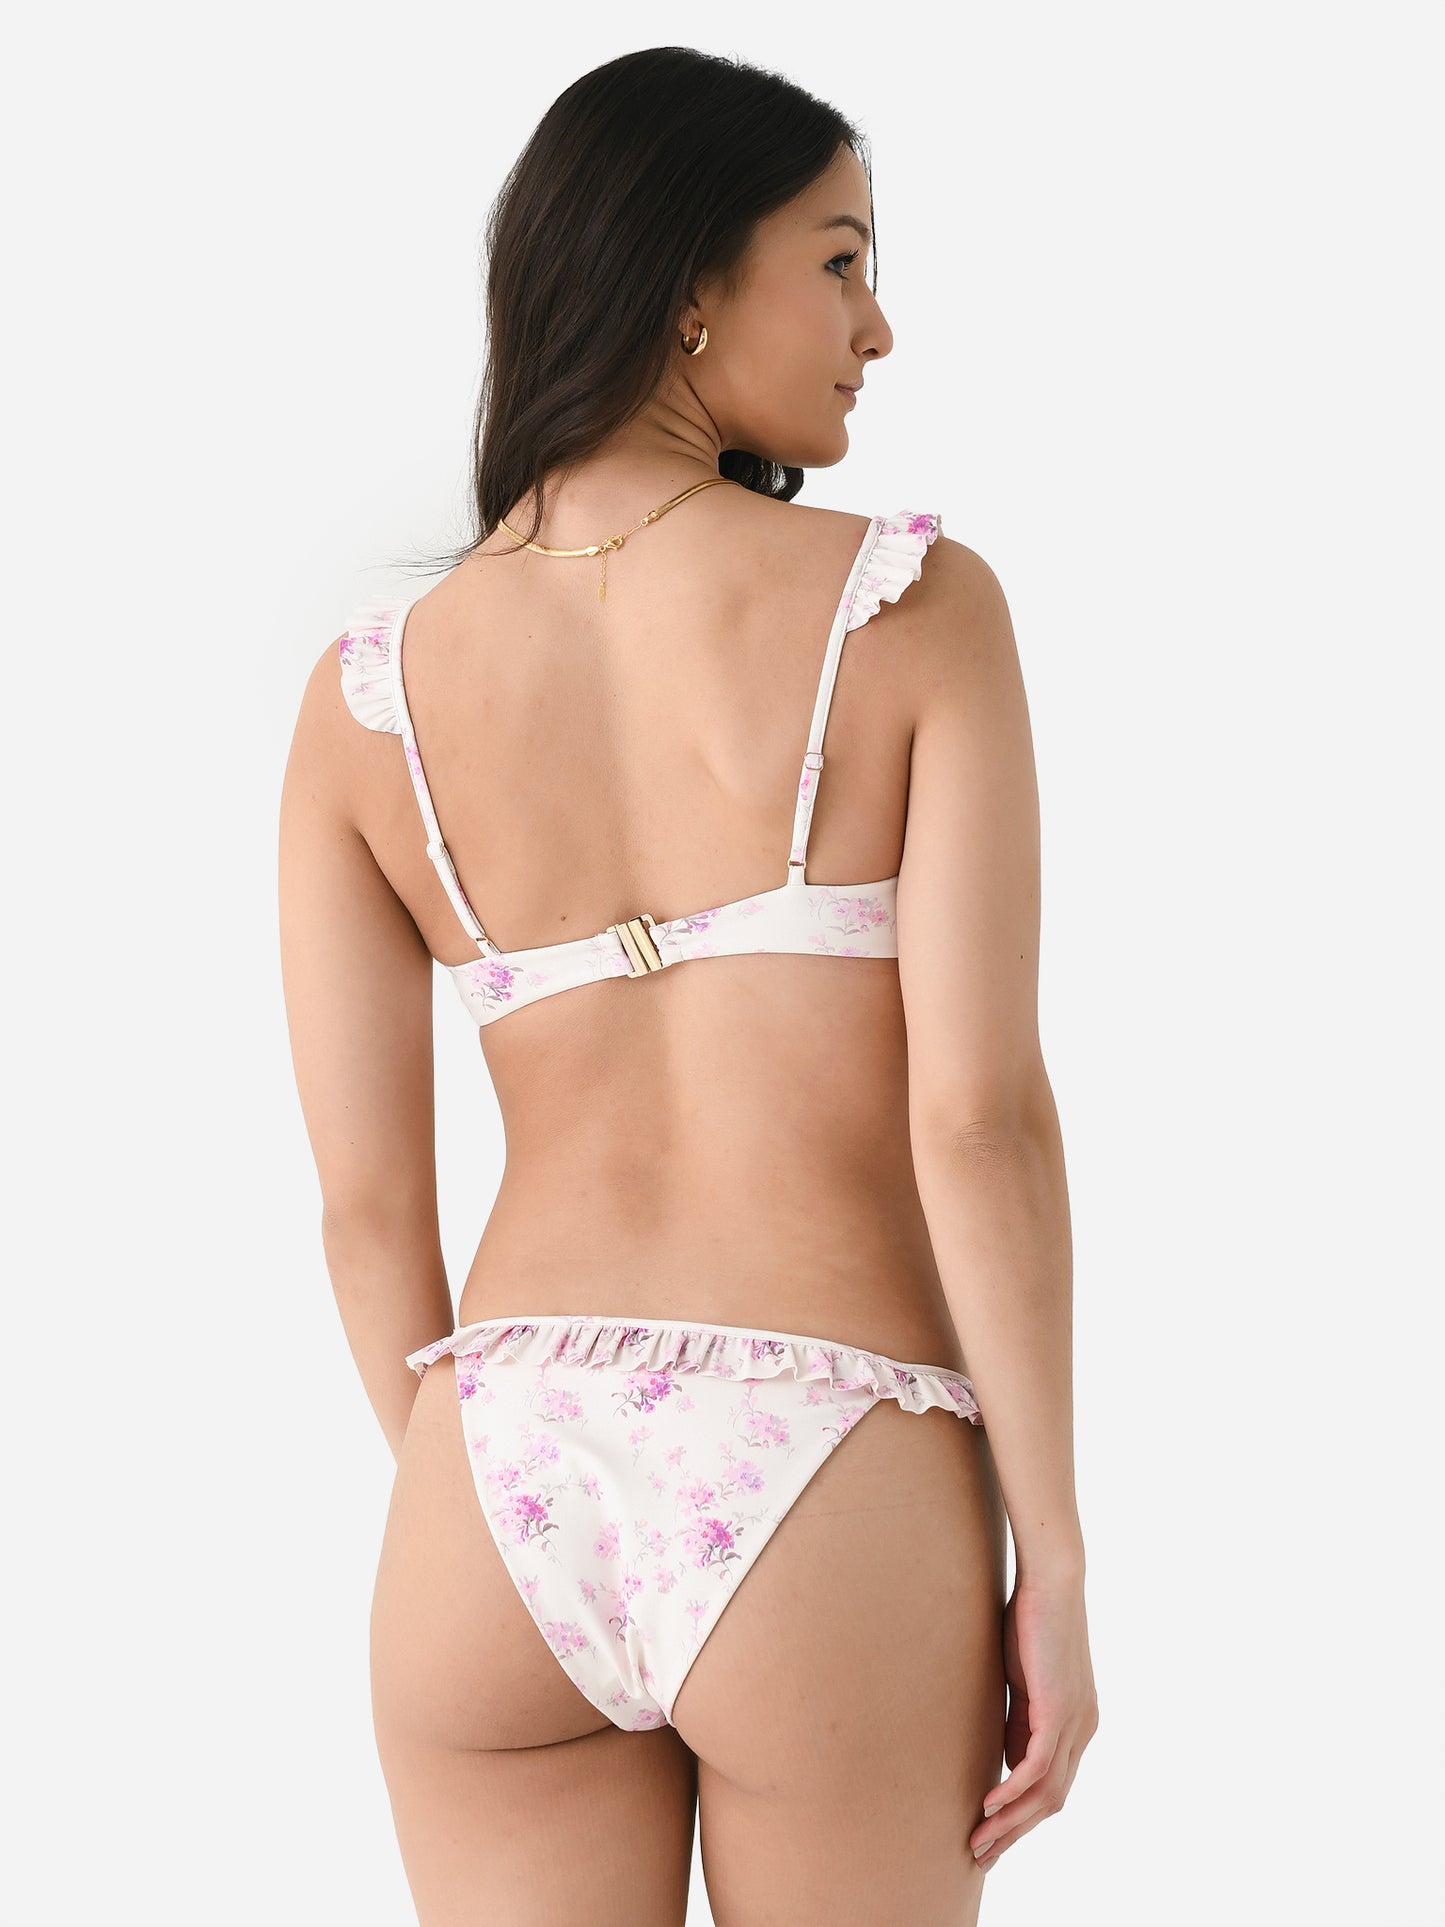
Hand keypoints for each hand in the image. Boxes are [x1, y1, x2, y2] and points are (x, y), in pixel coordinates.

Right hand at [969, 1570, 1098, 1872]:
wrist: (1052, 1580)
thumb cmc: (1031, 1620)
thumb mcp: (1022, 1680)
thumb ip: (1018, 1718)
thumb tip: (1002, 1754)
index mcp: (1077, 1725)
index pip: (1051, 1788)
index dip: (1021, 1817)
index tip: (990, 1836)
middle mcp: (1083, 1731)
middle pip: (1051, 1802)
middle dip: (1014, 1834)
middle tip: (982, 1856)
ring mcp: (1075, 1723)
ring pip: (1044, 1793)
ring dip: (1009, 1823)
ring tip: (978, 1842)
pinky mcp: (1059, 1710)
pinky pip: (1036, 1766)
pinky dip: (1012, 1790)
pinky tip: (988, 1804)